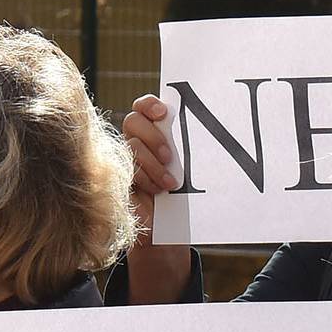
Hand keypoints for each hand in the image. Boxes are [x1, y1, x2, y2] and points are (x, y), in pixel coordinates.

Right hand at [119, 95, 192, 303]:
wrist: (167, 227)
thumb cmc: (181, 193)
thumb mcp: (187, 168)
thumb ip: (187, 148)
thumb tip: (211, 130)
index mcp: (152, 131)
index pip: (143, 106)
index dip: (149, 104)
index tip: (163, 112)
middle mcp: (136, 141)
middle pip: (133, 121)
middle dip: (153, 136)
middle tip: (170, 155)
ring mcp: (125, 159)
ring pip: (132, 147)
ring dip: (152, 164)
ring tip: (170, 183)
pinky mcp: (120, 178)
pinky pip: (126, 170)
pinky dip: (144, 180)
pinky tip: (158, 191)